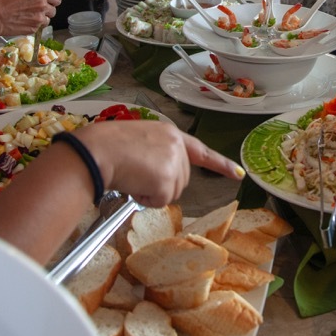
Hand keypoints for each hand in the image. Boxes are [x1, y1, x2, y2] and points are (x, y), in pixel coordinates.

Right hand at [0, 0, 60, 35]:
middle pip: (53, 10)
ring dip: (41, 19)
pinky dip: (34, 26)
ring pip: (47, 20)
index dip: (51, 1)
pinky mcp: (34, 29)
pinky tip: (24, 22)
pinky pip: (39, 28)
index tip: (48, 3)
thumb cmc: (1, 1)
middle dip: (46, 11)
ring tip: (28, 17)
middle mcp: (42, 4)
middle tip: (35, 11)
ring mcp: (39, 18)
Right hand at [79, 122, 243, 207]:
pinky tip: (133, 184)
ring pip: (171, 193)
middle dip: (160, 184)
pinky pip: (160, 202)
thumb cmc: (107, 146)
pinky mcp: (167, 180)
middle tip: (136, 173)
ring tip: (132, 176)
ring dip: (151, 192)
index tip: (238, 173)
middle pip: (181, 180)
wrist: (97, 151)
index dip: (220, 164)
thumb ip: (156, 154)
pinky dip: (145, 199)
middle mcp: (177, 146)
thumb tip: (157, 176)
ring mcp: (174, 163)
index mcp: (170, 134)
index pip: (201, 150)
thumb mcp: (137, 141)